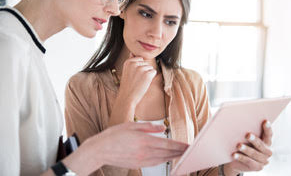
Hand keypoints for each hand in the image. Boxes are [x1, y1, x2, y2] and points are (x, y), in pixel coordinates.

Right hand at [67, 122, 187, 174]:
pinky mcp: (137, 165)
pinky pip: (154, 163)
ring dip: (173, 157)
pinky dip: (163, 161)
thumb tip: (161, 128)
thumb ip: (148, 127)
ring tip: (181, 155)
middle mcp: (144, 152)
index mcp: (144, 140)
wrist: (100, 150)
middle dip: (180, 152)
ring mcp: (141, 160)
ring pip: (162, 160)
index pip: (166, 144)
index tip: (188, 145)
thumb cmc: (114, 135)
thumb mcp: (131, 125)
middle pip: (167, 153)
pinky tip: (167, 158)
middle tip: (190, 151)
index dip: (179, 145)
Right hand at [118, 53, 156, 104]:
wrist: (127, 97)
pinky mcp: (147, 74)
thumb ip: (130, 61)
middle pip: (146, 63)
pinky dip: (151, 78)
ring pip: (150, 68)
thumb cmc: (127, 86)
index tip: (133, 75)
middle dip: (143, 71)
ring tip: (139, 82)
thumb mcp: (126, 71)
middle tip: (136, 80)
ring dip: (147, 75)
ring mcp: (141, 68)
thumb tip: (132, 53)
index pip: (140, 59)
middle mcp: (134, 63)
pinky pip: (154, 72)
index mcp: (128, 62)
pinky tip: (144, 83)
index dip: (138, 69)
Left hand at [224, 120, 272, 174]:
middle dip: (254, 140)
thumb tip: (239, 120)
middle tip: (247, 135)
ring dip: (246, 149)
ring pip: (255, 154)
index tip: (265, 121)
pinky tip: (234, 155)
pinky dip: (241, 157)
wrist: (237, 159)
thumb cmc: (242, 144)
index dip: (267, 128)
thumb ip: (246, 130)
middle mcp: (267, 152)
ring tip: (239, 145)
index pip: (268, 135)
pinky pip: (249, 162)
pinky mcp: (257, 167)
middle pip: (261, 145)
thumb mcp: (245, 137)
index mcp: (266, 142)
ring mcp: (263, 160)